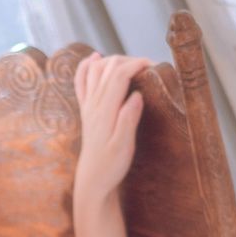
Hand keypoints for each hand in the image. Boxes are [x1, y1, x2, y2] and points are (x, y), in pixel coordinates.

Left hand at [73, 52, 151, 205]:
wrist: (93, 179)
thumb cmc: (111, 165)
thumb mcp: (124, 146)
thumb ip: (128, 120)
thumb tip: (136, 95)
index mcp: (105, 110)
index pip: (119, 75)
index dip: (137, 64)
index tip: (154, 65)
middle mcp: (93, 104)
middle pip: (108, 67)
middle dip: (129, 60)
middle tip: (148, 67)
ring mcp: (88, 105)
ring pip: (95, 69)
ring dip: (113, 60)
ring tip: (131, 63)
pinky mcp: (86, 109)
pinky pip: (81, 81)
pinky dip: (86, 66)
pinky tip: (95, 57)